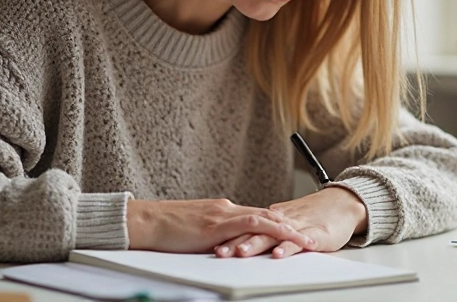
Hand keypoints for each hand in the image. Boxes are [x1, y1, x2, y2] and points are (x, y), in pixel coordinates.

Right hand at [126, 198, 316, 252]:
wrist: (146, 222)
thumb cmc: (165, 229)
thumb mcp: (195, 231)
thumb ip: (213, 236)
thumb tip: (225, 247)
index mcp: (221, 210)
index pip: (255, 215)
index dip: (276, 223)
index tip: (294, 230)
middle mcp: (225, 209)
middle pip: (265, 215)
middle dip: (289, 226)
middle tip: (310, 234)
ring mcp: (222, 215)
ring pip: (263, 218)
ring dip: (287, 229)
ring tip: (306, 239)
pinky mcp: (216, 225)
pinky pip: (249, 225)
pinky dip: (269, 229)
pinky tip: (282, 234)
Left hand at [214, 187, 367, 258]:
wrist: (343, 203)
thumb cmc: (315, 213)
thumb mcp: (287, 219)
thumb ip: (267, 226)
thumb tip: (243, 233)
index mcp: (273, 217)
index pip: (246, 227)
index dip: (229, 236)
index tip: (211, 244)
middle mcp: (282, 220)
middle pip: (254, 231)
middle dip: (235, 242)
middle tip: (219, 251)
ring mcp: (298, 226)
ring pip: (273, 235)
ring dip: (256, 244)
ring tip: (241, 252)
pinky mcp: (315, 233)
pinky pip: (300, 241)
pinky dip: (288, 247)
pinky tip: (279, 254)